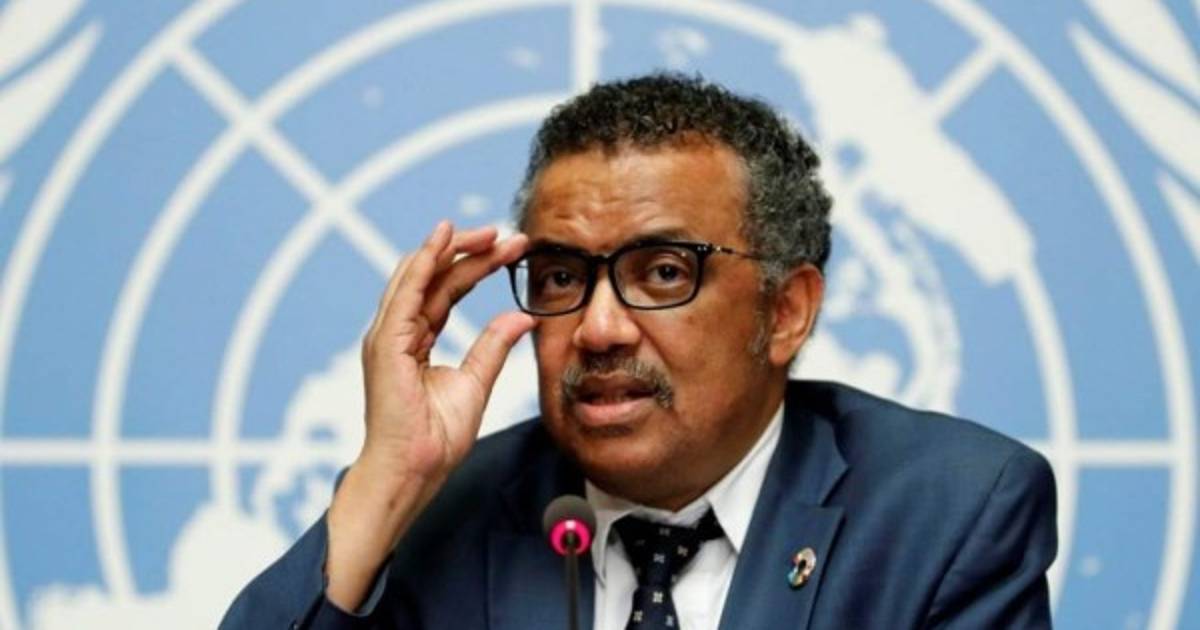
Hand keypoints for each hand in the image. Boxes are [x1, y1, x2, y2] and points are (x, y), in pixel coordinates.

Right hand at [325, 221, 534, 609]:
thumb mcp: (476, 383)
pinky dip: (424, 263)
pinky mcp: (386, 344)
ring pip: (419, 275)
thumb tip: (519, 315)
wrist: (413, 472)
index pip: (448, 289)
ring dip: (453, 249)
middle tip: (510, 236)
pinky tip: (444, 241)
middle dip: (472, 251)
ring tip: (488, 232)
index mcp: (416, 339)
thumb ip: (492, 346)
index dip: (479, 266)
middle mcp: (398, 332)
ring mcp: (388, 336)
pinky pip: (406, 294)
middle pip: (435, 276)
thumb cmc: (435, 439)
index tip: (514, 251)